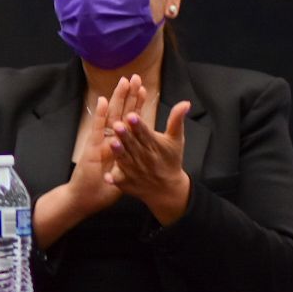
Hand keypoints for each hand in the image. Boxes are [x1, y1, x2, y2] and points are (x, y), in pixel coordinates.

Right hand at [34, 79, 131, 247]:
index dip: (136, 104)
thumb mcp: (124, 172)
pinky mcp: (92, 147)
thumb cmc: (104, 187)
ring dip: (117, 98)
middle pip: (121, 112)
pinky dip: (101, 114)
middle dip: (128, 95)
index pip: (129, 119)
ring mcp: (100, 140)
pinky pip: (98, 128)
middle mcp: (109, 138)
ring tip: (124, 82)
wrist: (87, 198)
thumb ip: (132, 160)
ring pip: (110, 115)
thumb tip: (144, 153)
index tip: (144, 89)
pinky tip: (105, 100)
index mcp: (118, 142)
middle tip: (136, 77)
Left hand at [106, 81, 191, 224]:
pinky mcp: (127, 182)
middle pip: (133, 145)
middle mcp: (144, 157)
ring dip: (119, 152)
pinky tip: (107, 177)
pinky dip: (114, 179)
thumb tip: (185, 102)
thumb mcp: (176, 139)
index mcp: (154, 145)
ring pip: (125, 159)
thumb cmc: (171, 160)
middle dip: (125, 135)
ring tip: (112, 142)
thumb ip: (176, 120)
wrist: (168, 189)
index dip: (139, 125)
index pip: (146, 133)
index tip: (132, 115)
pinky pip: (120, 180)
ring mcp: (135, 170)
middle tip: (117, 124)